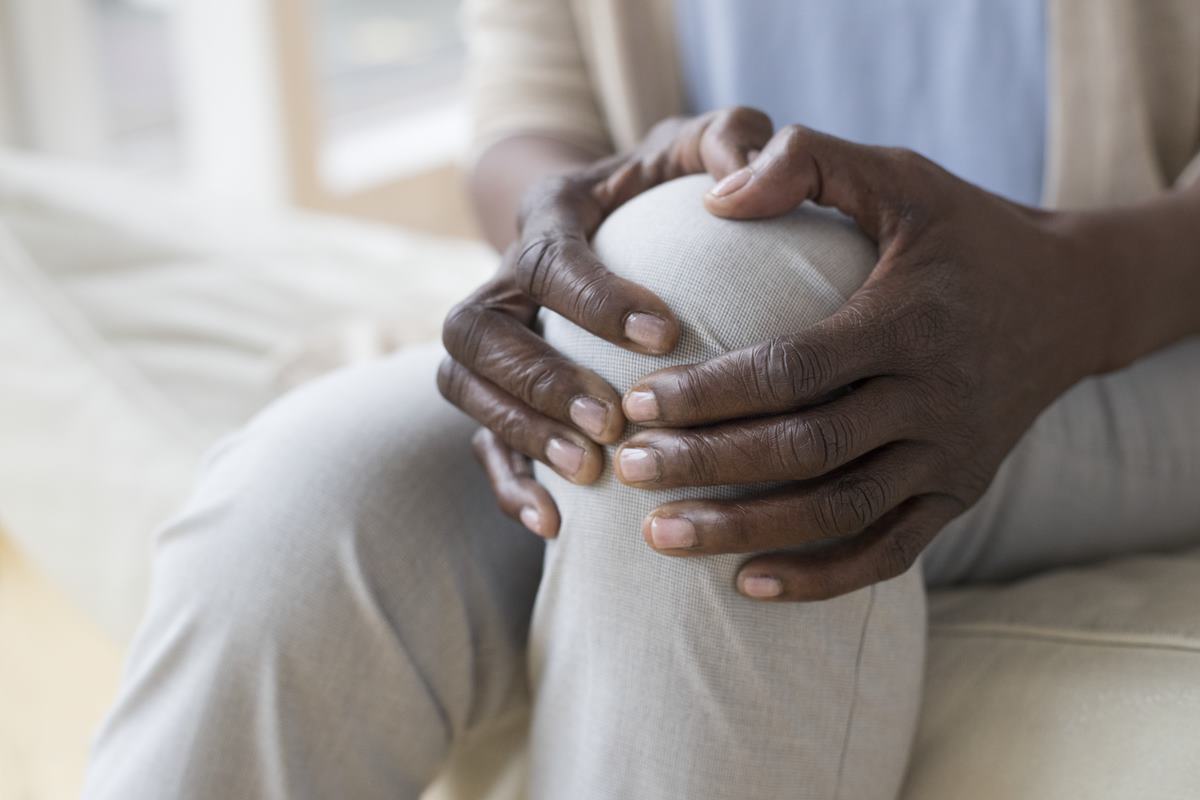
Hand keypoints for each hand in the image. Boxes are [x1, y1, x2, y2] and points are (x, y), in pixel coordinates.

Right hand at [440, 108, 773, 536]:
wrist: (617, 220)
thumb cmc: (670, 188)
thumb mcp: (702, 148)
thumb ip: (732, 138)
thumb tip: (743, 182)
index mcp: (550, 216)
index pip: (550, 259)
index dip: (597, 300)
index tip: (668, 335)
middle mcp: (503, 278)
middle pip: (475, 330)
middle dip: (540, 380)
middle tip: (613, 421)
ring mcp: (493, 340)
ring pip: (462, 386)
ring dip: (519, 432)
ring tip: (587, 471)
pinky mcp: (499, 391)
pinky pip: (478, 440)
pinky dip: (509, 482)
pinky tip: (557, 523)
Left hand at [614, 124, 1117, 599]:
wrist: (1072, 298)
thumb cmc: (966, 231)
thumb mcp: (898, 176)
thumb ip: (807, 162)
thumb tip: (714, 198)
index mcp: (907, 321)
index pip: (794, 369)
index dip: (711, 393)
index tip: (638, 403)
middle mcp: (934, 397)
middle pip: (805, 450)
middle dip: (708, 466)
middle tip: (627, 471)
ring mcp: (951, 455)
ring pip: (839, 512)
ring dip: (746, 531)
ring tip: (660, 537)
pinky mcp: (960, 493)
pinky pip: (890, 553)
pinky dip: (822, 578)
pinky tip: (749, 583)